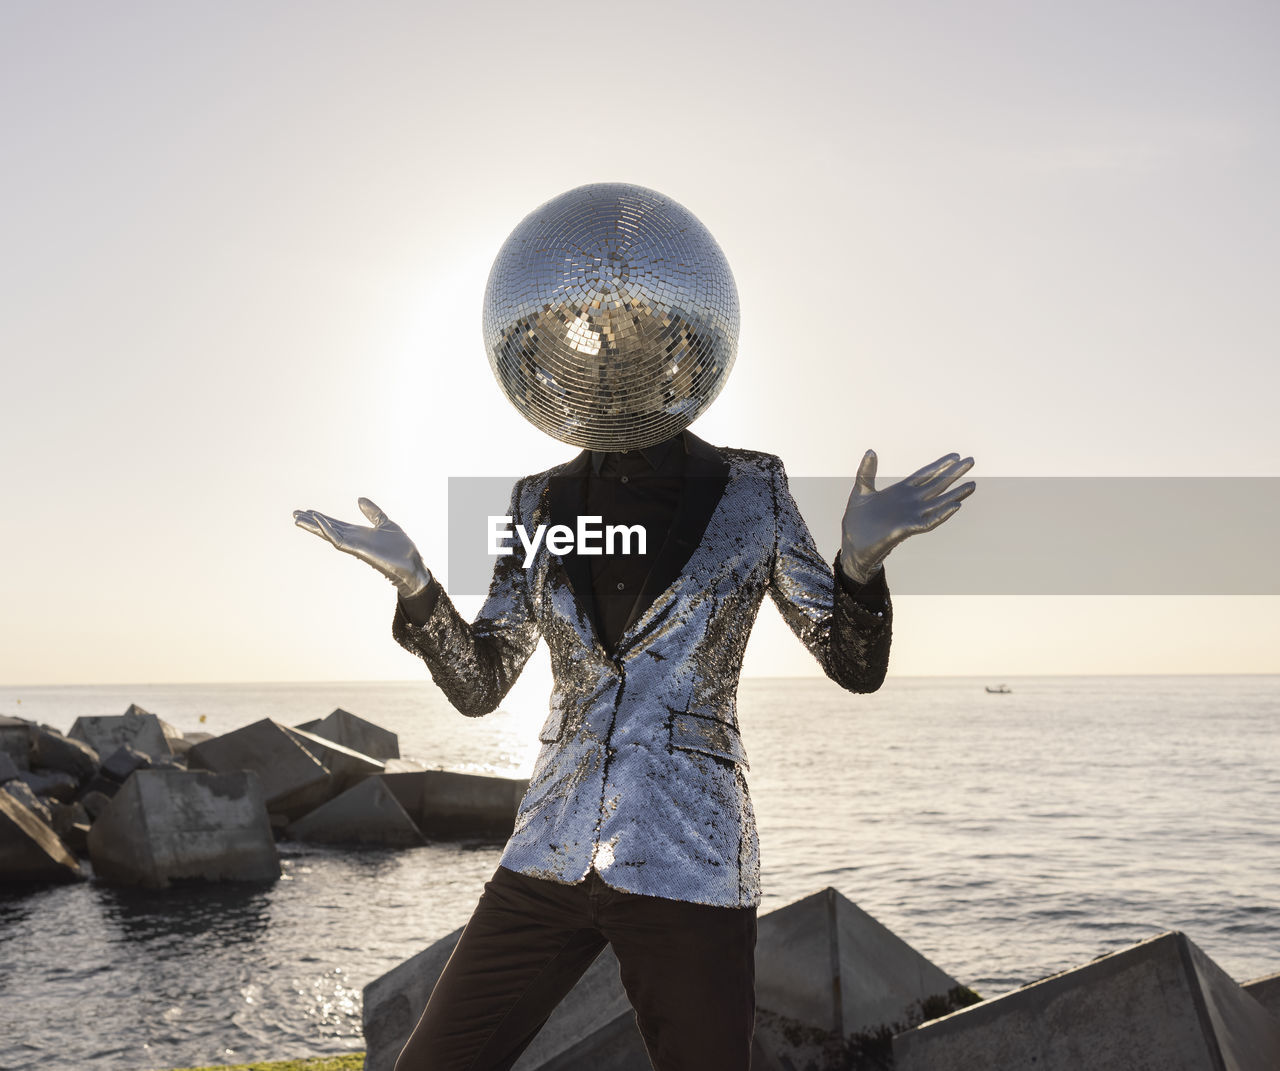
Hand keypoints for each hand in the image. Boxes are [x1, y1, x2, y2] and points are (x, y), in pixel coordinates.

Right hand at [293, 498, 431, 598]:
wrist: (412, 563)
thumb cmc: (401, 548)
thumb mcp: (386, 523)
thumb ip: (373, 513)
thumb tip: (359, 499)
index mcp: (359, 533)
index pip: (335, 524)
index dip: (321, 517)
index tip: (308, 511)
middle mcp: (354, 539)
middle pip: (328, 529)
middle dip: (312, 522)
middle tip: (295, 514)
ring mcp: (354, 545)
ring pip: (329, 534)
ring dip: (314, 526)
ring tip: (298, 518)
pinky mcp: (358, 550)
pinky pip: (339, 540)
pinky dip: (328, 530)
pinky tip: (319, 522)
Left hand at [841, 451, 974, 583]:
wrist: (852, 544)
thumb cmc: (857, 520)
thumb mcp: (861, 490)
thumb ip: (867, 471)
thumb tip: (871, 451)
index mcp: (900, 491)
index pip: (924, 475)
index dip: (939, 465)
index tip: (955, 456)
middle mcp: (910, 502)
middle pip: (936, 485)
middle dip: (953, 474)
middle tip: (971, 461)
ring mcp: (910, 515)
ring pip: (938, 503)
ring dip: (955, 495)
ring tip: (972, 485)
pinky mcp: (906, 529)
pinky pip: (928, 521)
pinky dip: (942, 514)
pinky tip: (955, 506)